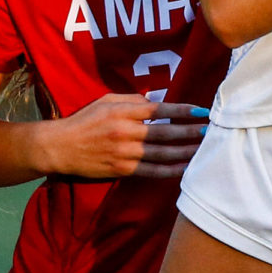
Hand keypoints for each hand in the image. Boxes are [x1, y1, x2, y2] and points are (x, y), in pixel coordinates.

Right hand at [39, 93, 208, 179]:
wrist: (60, 147)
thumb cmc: (84, 119)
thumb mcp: (106, 100)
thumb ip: (132, 100)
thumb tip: (156, 103)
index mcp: (123, 111)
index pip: (160, 110)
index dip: (182, 111)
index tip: (201, 111)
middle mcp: (126, 132)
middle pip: (165, 133)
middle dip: (190, 132)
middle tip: (210, 130)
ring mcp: (125, 154)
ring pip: (162, 154)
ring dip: (185, 152)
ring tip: (204, 149)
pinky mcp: (122, 170)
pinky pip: (152, 172)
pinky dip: (170, 171)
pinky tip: (185, 168)